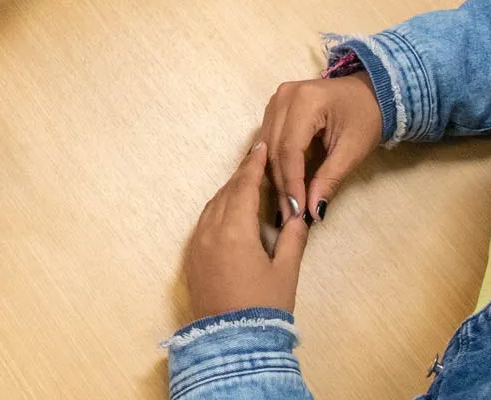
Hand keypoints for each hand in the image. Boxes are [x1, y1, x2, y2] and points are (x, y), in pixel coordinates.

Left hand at [184, 143, 309, 320]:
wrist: (232, 341)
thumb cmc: (263, 307)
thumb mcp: (286, 271)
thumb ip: (293, 237)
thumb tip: (299, 213)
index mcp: (234, 230)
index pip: (243, 187)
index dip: (253, 165)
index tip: (261, 148)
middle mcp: (210, 232)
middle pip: (226, 193)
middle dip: (241, 175)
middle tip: (257, 160)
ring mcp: (197, 245)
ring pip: (212, 206)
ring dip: (228, 191)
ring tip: (246, 182)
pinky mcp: (192, 258)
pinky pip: (203, 222)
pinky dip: (217, 209)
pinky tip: (229, 210)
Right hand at [258, 73, 382, 224]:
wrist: (371, 93)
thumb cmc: (366, 118)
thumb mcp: (352, 150)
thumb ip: (330, 179)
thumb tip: (312, 211)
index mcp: (306, 101)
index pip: (289, 149)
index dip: (291, 183)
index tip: (297, 212)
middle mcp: (284, 96)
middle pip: (274, 149)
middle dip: (282, 184)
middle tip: (290, 215)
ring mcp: (276, 100)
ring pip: (267, 146)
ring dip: (275, 177)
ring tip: (286, 205)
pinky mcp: (275, 107)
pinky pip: (268, 139)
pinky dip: (274, 163)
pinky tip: (281, 184)